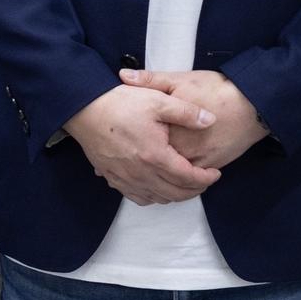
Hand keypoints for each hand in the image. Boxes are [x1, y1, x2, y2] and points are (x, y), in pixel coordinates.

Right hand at [62, 84, 221, 204]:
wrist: (84, 109)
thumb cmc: (120, 103)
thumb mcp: (158, 100)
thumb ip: (187, 112)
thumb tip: (210, 121)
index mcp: (155, 156)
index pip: (188, 178)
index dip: (206, 179)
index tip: (216, 174)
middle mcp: (140, 173)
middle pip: (175, 194)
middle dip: (195, 190)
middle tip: (205, 181)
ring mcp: (125, 179)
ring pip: (157, 199)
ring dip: (175, 195)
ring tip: (185, 183)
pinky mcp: (113, 178)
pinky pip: (138, 197)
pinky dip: (154, 196)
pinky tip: (158, 186)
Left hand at [120, 68, 270, 170]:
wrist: (252, 105)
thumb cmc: (216, 90)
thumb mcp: (181, 79)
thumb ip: (151, 80)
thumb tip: (123, 75)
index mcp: (170, 130)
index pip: (142, 143)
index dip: (127, 144)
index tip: (115, 143)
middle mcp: (182, 151)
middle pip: (154, 165)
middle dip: (138, 165)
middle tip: (118, 164)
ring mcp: (197, 162)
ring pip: (171, 178)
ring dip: (155, 178)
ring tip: (138, 172)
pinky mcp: (210, 166)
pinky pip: (188, 181)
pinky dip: (175, 181)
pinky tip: (164, 177)